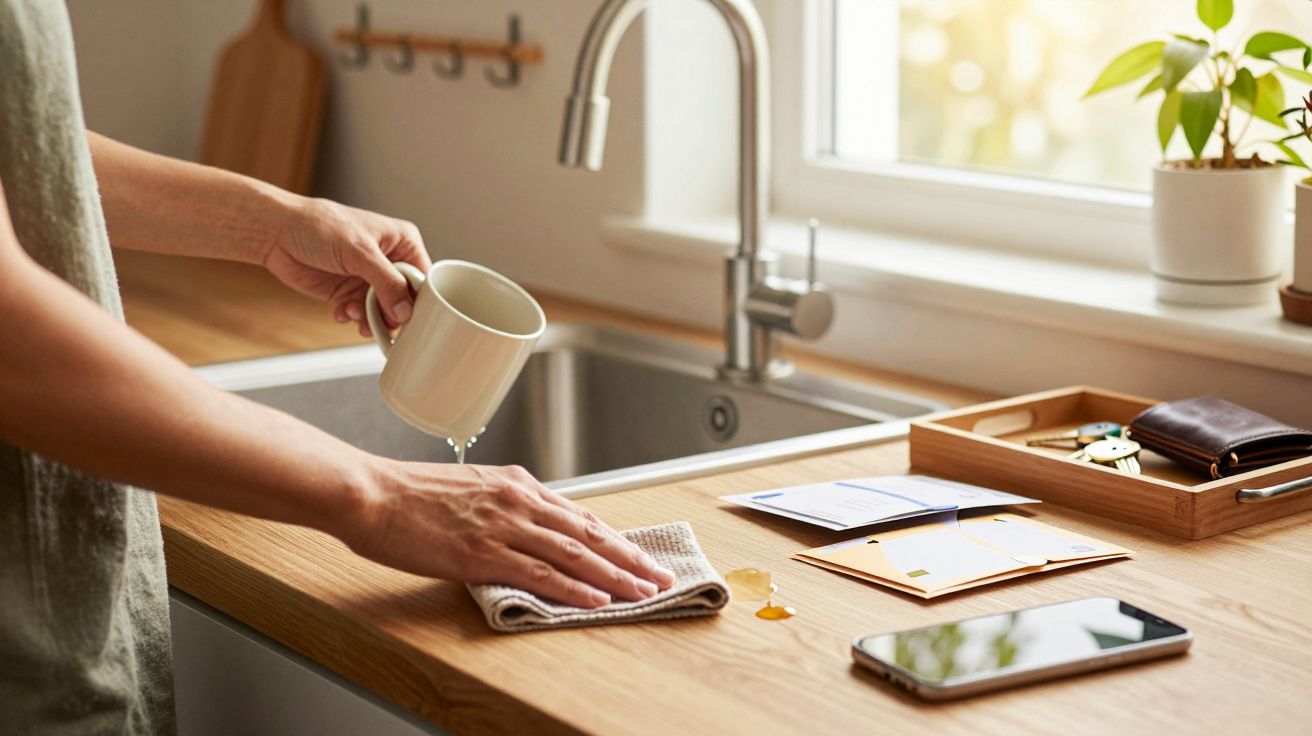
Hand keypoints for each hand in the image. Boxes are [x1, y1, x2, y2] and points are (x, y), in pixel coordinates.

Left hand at [263, 197, 431, 335]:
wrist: (277, 233)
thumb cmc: (318, 226)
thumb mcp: (359, 252)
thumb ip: (387, 282)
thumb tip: (405, 311)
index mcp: (402, 242)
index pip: (423, 278)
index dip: (418, 300)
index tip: (408, 318)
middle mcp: (389, 260)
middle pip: (405, 299)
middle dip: (391, 313)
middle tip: (378, 321)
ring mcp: (369, 278)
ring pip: (384, 311)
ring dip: (371, 318)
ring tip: (353, 314)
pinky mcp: (349, 291)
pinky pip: (362, 314)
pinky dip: (354, 318)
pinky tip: (341, 311)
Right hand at [345, 460, 676, 607]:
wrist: (371, 494)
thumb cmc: (409, 494)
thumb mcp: (468, 489)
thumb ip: (501, 507)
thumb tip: (525, 529)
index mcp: (515, 484)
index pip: (577, 515)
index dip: (612, 538)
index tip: (637, 554)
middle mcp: (518, 501)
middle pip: (588, 533)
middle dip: (629, 556)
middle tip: (659, 575)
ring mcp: (503, 527)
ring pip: (574, 554)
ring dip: (615, 575)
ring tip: (643, 591)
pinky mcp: (484, 554)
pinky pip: (541, 573)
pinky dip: (574, 588)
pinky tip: (597, 599)